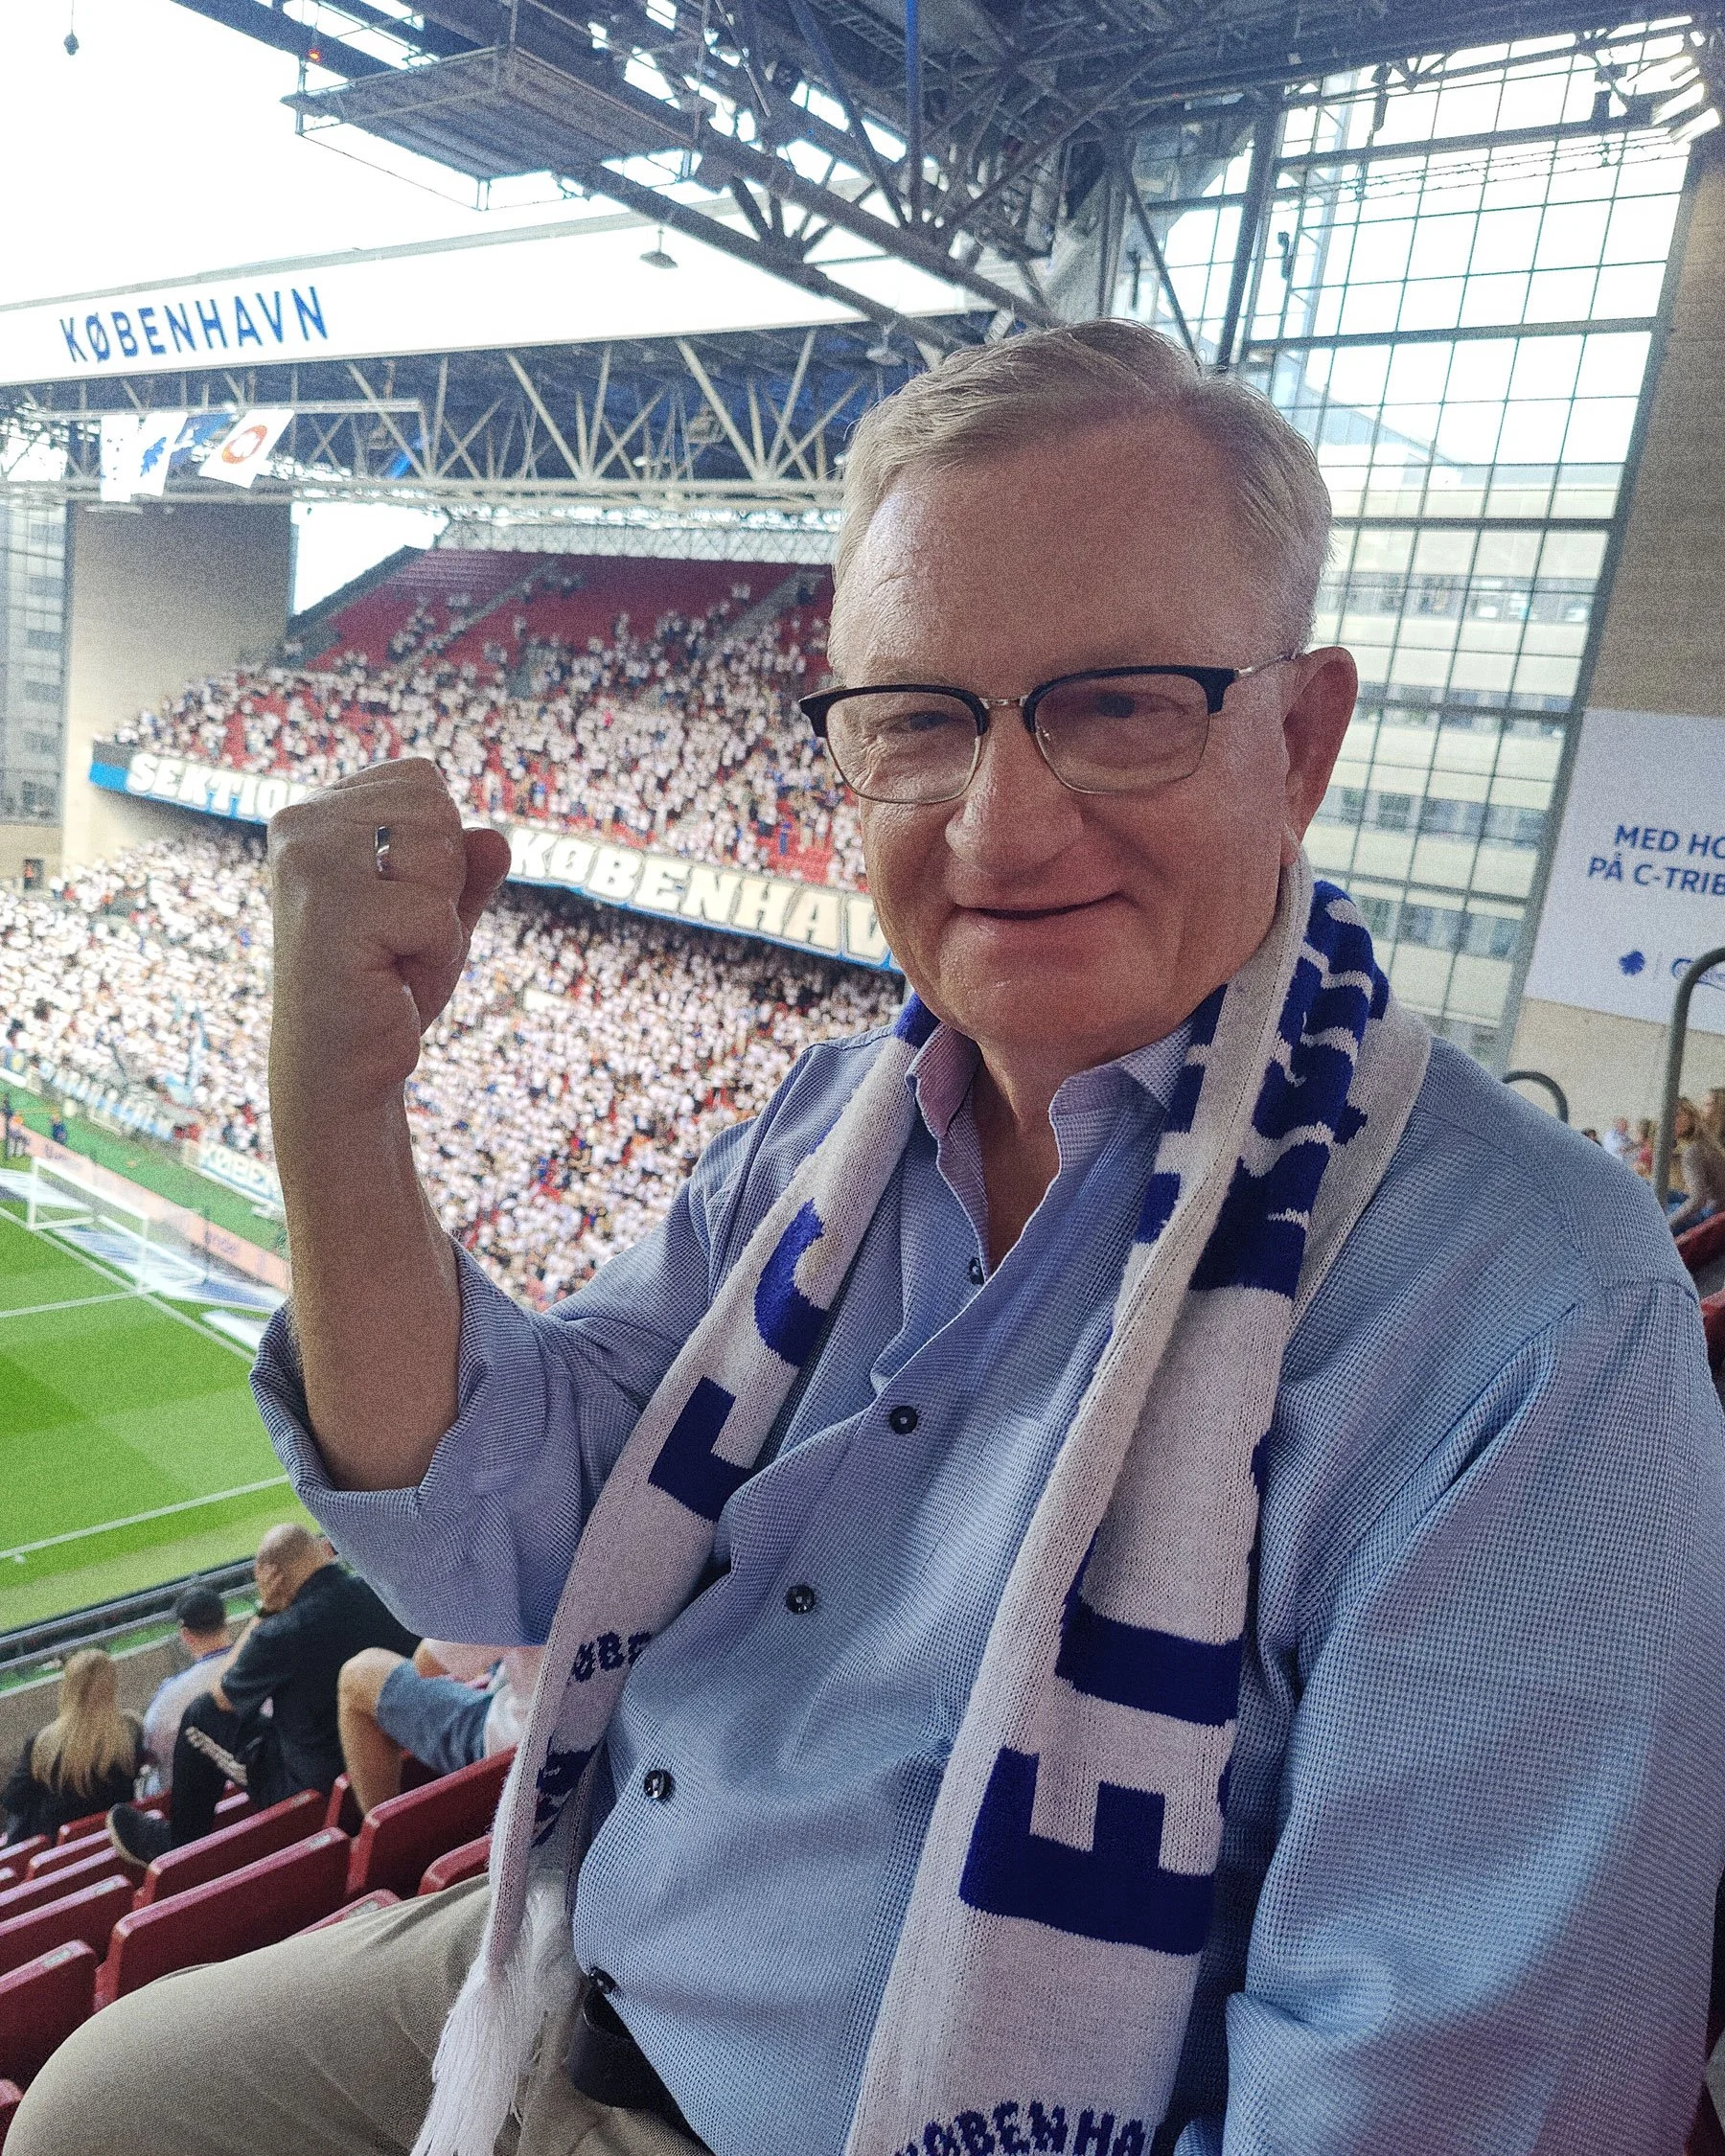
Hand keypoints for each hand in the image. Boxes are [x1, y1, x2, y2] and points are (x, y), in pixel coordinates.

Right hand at [267, 761, 511, 1132]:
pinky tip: (389, 983)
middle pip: (435, 806)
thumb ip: (468, 873)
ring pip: (439, 847)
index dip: (439, 849)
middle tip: (400, 938)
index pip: (422, 779)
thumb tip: (496, 839)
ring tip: (394, 957)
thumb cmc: (385, 989)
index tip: (396, 906)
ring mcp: (308, 863)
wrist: (342, 1072)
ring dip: (441, 919)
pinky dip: (435, 958)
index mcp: (315, 813)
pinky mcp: (330, 911)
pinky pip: (435, 914)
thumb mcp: (439, 918)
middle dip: (444, 881)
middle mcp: (300, 824)